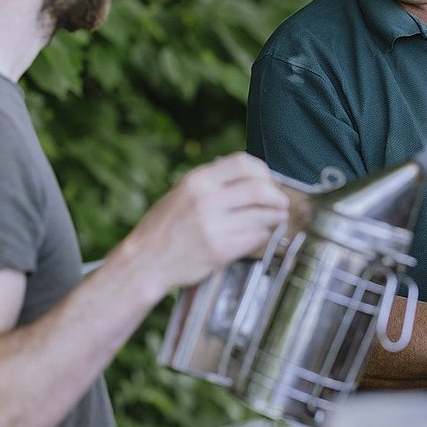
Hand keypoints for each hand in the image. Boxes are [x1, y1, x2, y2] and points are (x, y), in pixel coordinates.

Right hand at [129, 152, 288, 294]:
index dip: (263, 172)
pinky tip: (259, 234)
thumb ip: (213, 184)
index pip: (244, 163)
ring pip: (263, 215)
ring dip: (275, 217)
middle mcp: (207, 200)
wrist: (144, 262)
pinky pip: (256, 237)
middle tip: (281, 202)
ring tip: (276, 218)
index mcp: (197, 181)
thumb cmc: (164, 228)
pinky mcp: (221, 250)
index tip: (268, 181)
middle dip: (277, 196)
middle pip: (261, 189)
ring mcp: (214, 226)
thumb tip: (252, 179)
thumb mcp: (182, 193)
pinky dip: (263, 235)